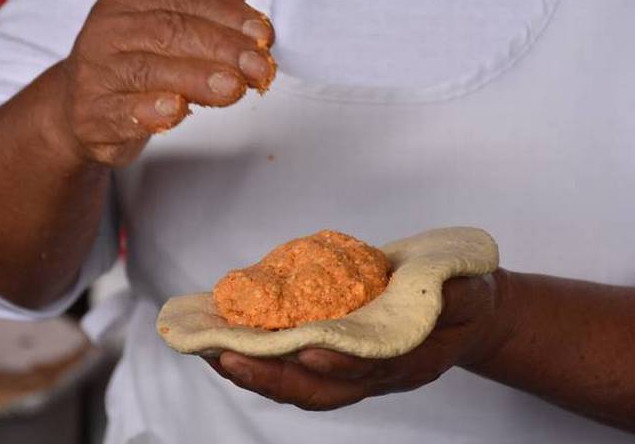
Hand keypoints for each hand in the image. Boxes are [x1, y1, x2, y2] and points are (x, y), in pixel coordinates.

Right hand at [56, 0, 274, 165]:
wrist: (81, 107)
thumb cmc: (132, 62)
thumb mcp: (166, 24)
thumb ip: (203, 2)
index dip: (229, 15)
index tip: (263, 36)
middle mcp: (107, 30)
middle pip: (169, 31)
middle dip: (222, 48)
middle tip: (258, 67)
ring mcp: (96, 73)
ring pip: (148, 71)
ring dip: (196, 79)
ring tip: (233, 88)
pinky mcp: (92, 115)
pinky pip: (121, 111)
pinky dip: (150, 110)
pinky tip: (177, 110)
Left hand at [206, 271, 512, 410]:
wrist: (462, 313)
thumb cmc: (464, 297)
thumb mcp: (469, 289)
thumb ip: (453, 294)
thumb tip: (434, 288)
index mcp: (407, 360)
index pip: (368, 369)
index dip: (339, 364)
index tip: (306, 350)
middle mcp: (374, 374)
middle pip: (318, 389)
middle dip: (272, 376)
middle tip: (226, 356)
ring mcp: (353, 370)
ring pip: (299, 384)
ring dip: (255, 372)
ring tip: (210, 350)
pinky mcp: (336, 356)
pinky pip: (294, 366)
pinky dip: (261, 358)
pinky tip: (229, 340)